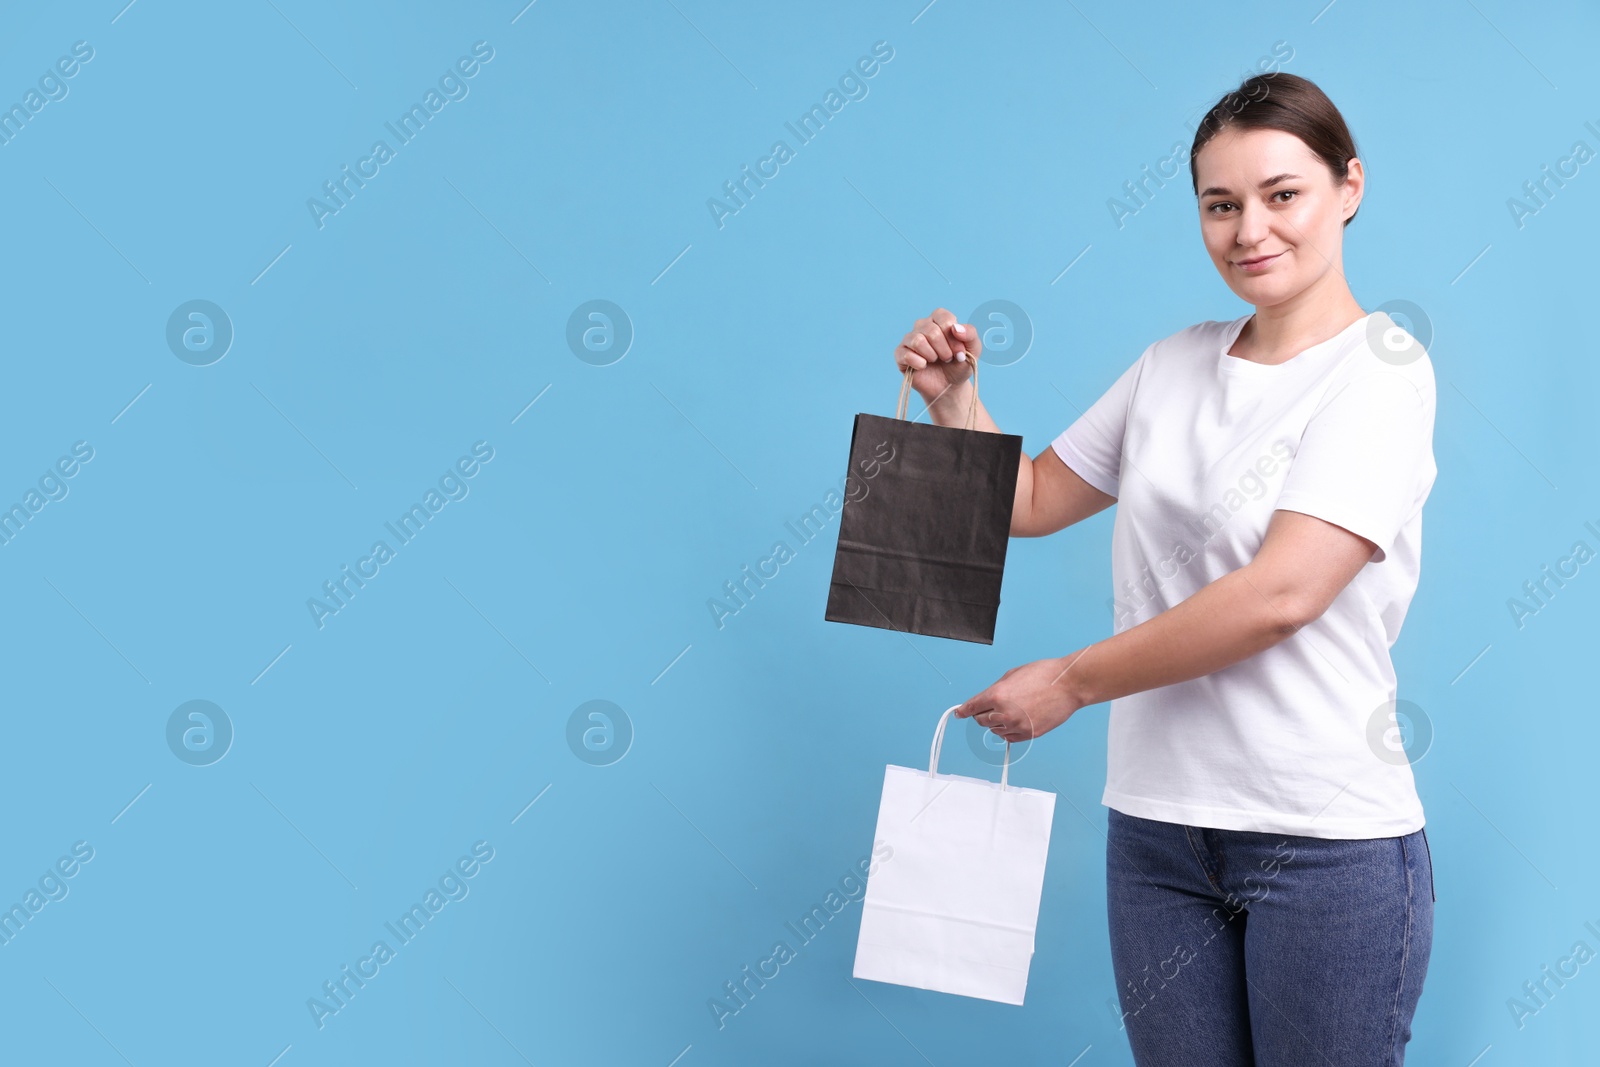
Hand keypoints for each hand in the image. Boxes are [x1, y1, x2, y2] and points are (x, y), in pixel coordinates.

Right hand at [894, 307, 979, 406]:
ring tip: (935, 361)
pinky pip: (905, 354)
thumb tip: (955, 328)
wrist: (948, 386)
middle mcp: (922, 326)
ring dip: (932, 355)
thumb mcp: (973, 349)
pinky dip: (918, 363)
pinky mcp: (900, 354)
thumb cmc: (959, 364)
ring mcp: (909, 339)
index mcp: (939, 320)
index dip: (953, 337)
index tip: (959, 351)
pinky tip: (923, 366)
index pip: (943, 318)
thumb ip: (970, 334)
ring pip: (917, 340)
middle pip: (931, 331)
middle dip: (944, 349)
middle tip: (948, 359)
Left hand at [954, 653, 1088, 742]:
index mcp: (997, 695)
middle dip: (982, 714)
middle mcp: (1004, 713)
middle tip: (992, 706)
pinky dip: (1008, 731)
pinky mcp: (1029, 734)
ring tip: (1012, 710)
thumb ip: (996, 689)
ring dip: (997, 723)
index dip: (963, 711)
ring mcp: (1017, 726)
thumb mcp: (1012, 675)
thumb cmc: (1044, 675)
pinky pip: (1009, 738)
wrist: (1069, 685)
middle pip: (981, 721)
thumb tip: (986, 699)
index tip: (959, 714)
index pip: (972, 707)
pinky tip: (1017, 720)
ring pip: (995, 731)